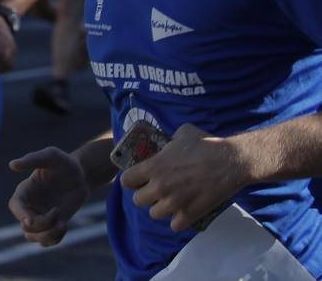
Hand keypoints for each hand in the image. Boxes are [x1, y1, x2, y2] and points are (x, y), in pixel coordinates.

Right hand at [9, 146, 89, 245]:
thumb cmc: (64, 162)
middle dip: (41, 225)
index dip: (21, 215)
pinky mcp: (52, 225)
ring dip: (47, 236)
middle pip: (25, 226)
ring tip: (62, 225)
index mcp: (25, 190)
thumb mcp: (51, 156)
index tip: (31, 220)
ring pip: (33, 238)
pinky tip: (64, 225)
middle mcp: (30, 206)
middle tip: (57, 212)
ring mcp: (41, 217)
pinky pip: (47, 241)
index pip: (15, 206)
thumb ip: (32, 159)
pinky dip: (55, 239)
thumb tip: (12, 165)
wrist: (82, 175)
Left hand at [120, 123, 242, 232]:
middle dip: (145, 195)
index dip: (132, 179)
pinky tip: (184, 211)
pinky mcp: (190, 214)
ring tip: (170, 201)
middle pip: (137, 200)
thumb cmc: (206, 144)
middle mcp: (159, 187)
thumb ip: (170, 140)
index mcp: (153, 167)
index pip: (126, 180)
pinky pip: (175, 226)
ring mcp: (174, 203)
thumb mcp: (182, 133)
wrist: (231, 161)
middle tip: (156, 190)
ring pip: (154, 214)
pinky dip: (178, 220)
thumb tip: (169, 143)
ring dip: (160, 208)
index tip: (139, 178)